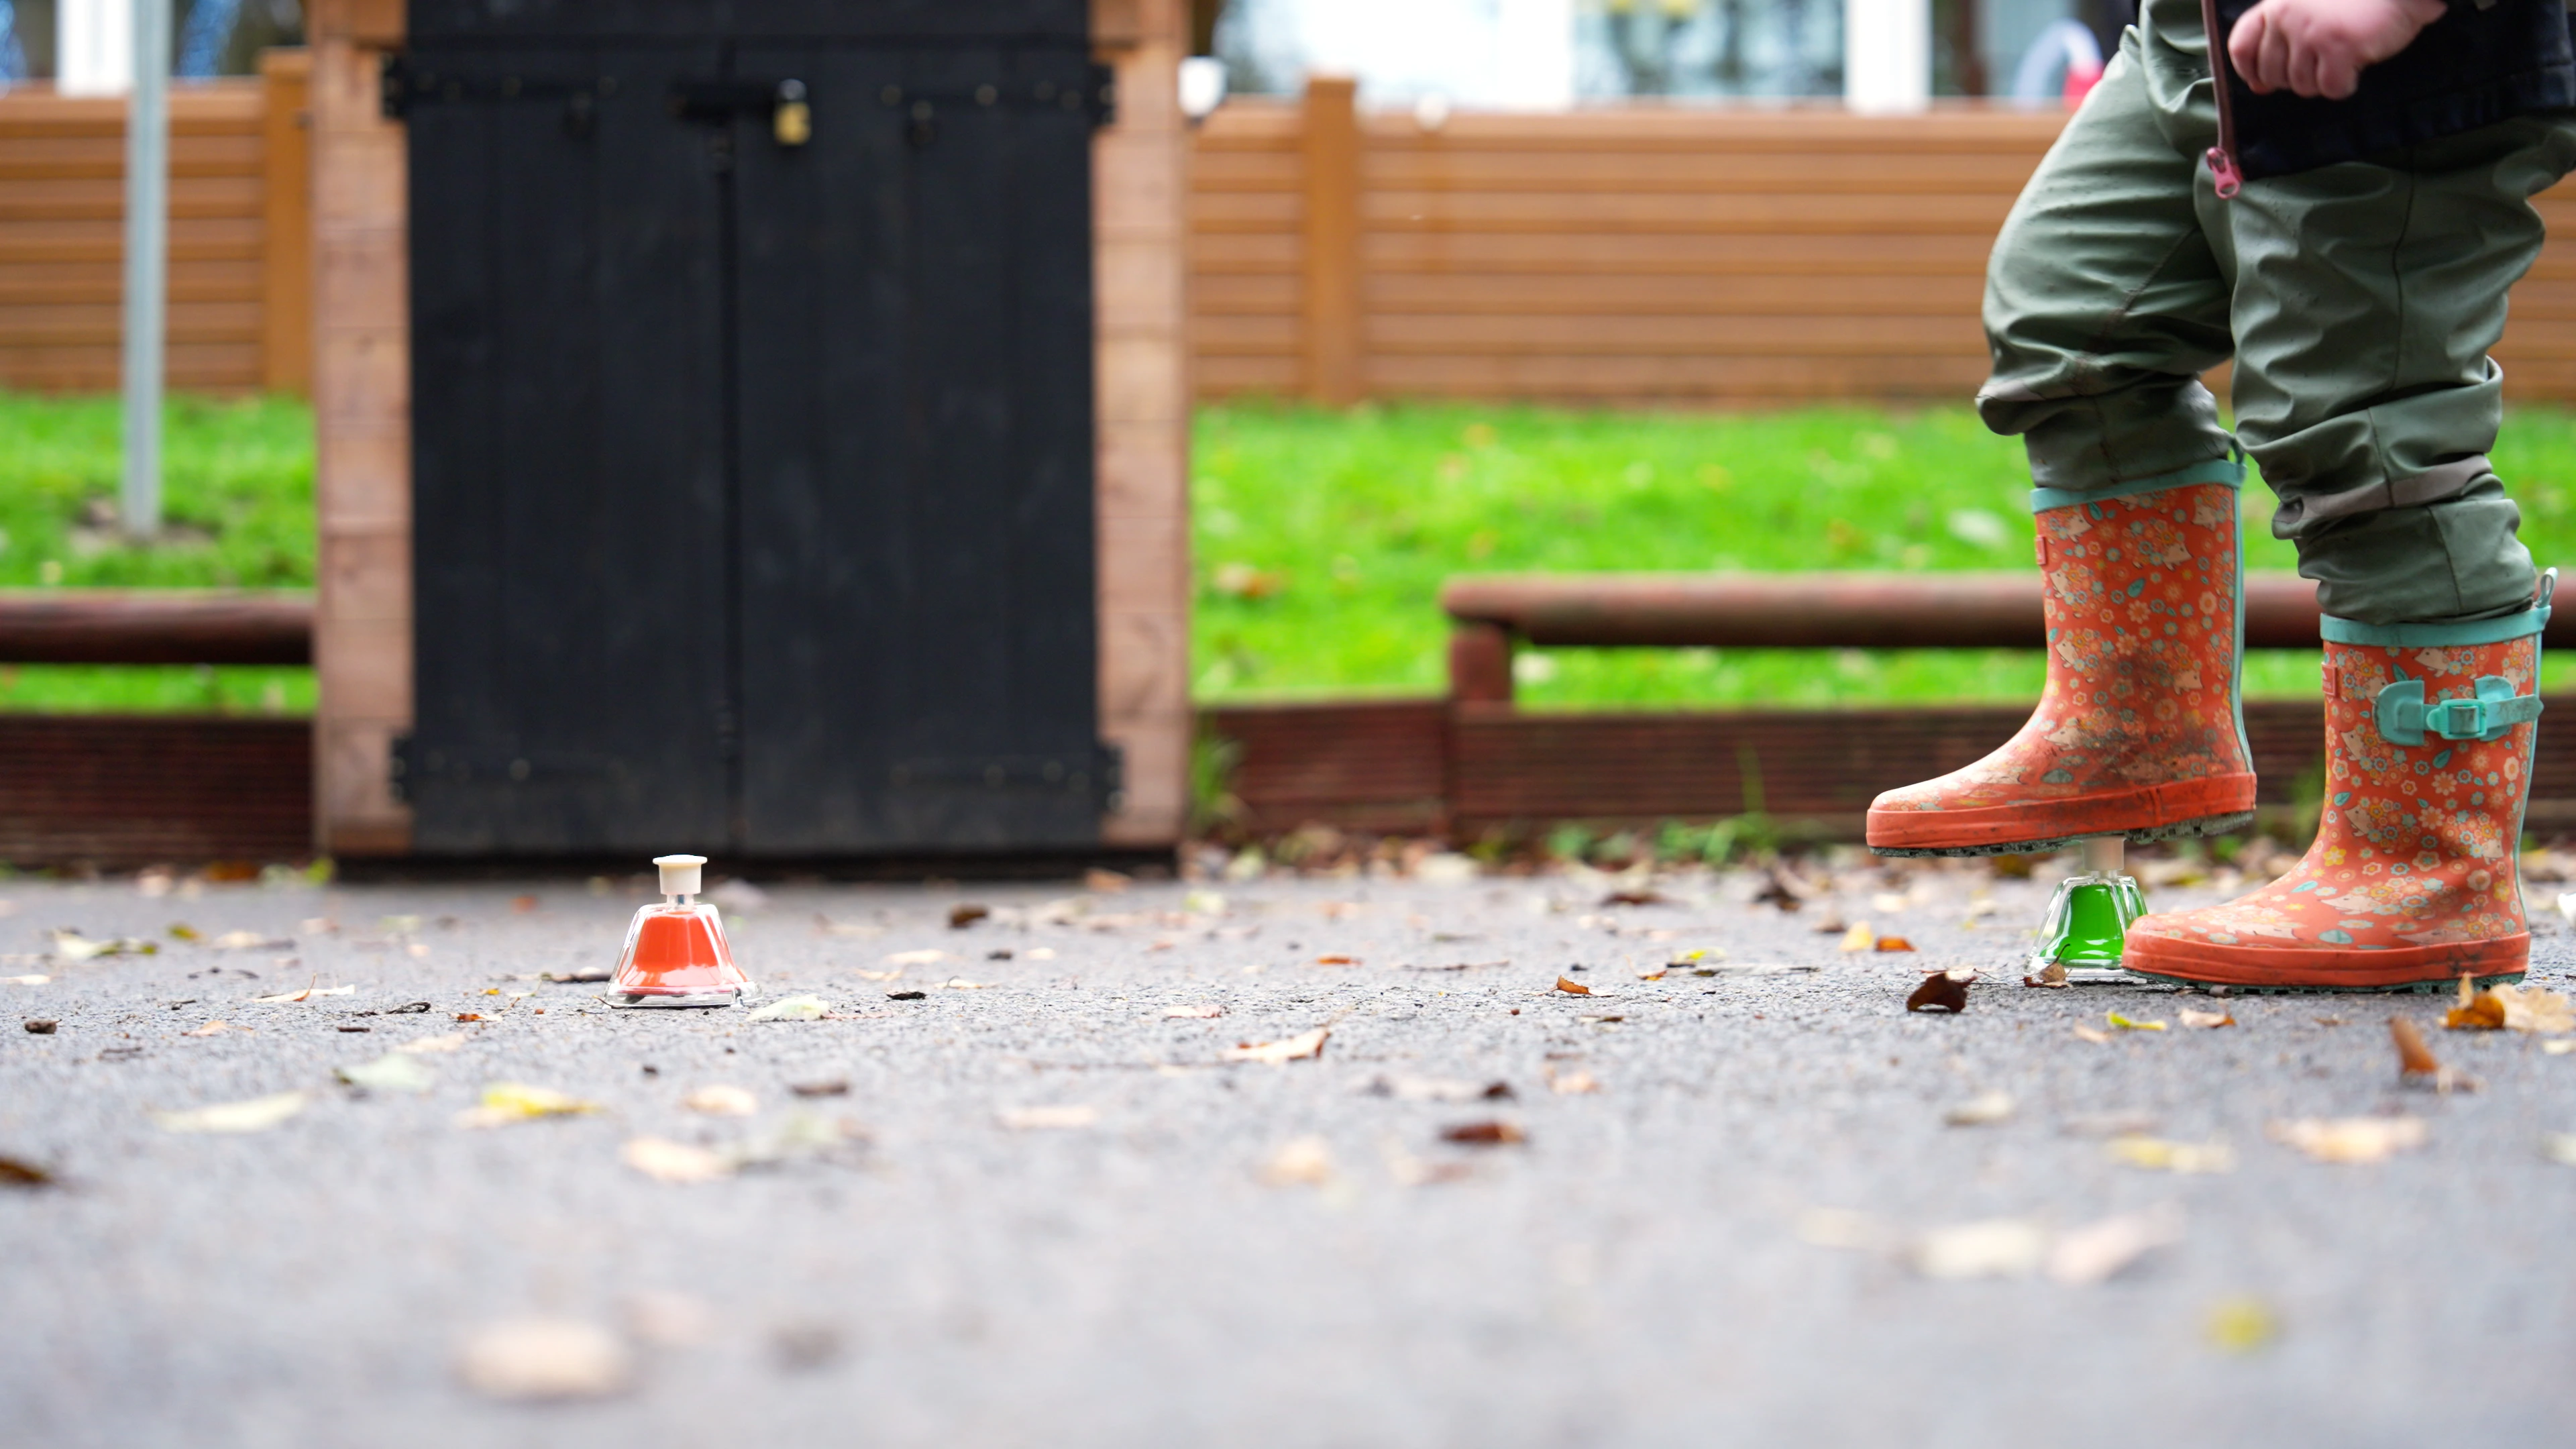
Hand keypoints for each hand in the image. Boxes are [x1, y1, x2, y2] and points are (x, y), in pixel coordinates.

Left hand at [2226, 0, 2447, 98]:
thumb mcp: (2308, 8)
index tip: (2262, 81)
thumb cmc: (2356, 0)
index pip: (2241, 46)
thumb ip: (2280, 40)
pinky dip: (2345, 84)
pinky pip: (2330, 88)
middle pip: (2272, 74)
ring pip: (2301, 85)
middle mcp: (2286, 16)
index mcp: (2275, 4)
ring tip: (2343, 57)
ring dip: (2323, 80)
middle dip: (2296, 78)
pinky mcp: (2339, 45)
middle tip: (2322, 63)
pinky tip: (2357, 64)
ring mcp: (2311, 31)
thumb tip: (2258, 87)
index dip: (2250, 70)